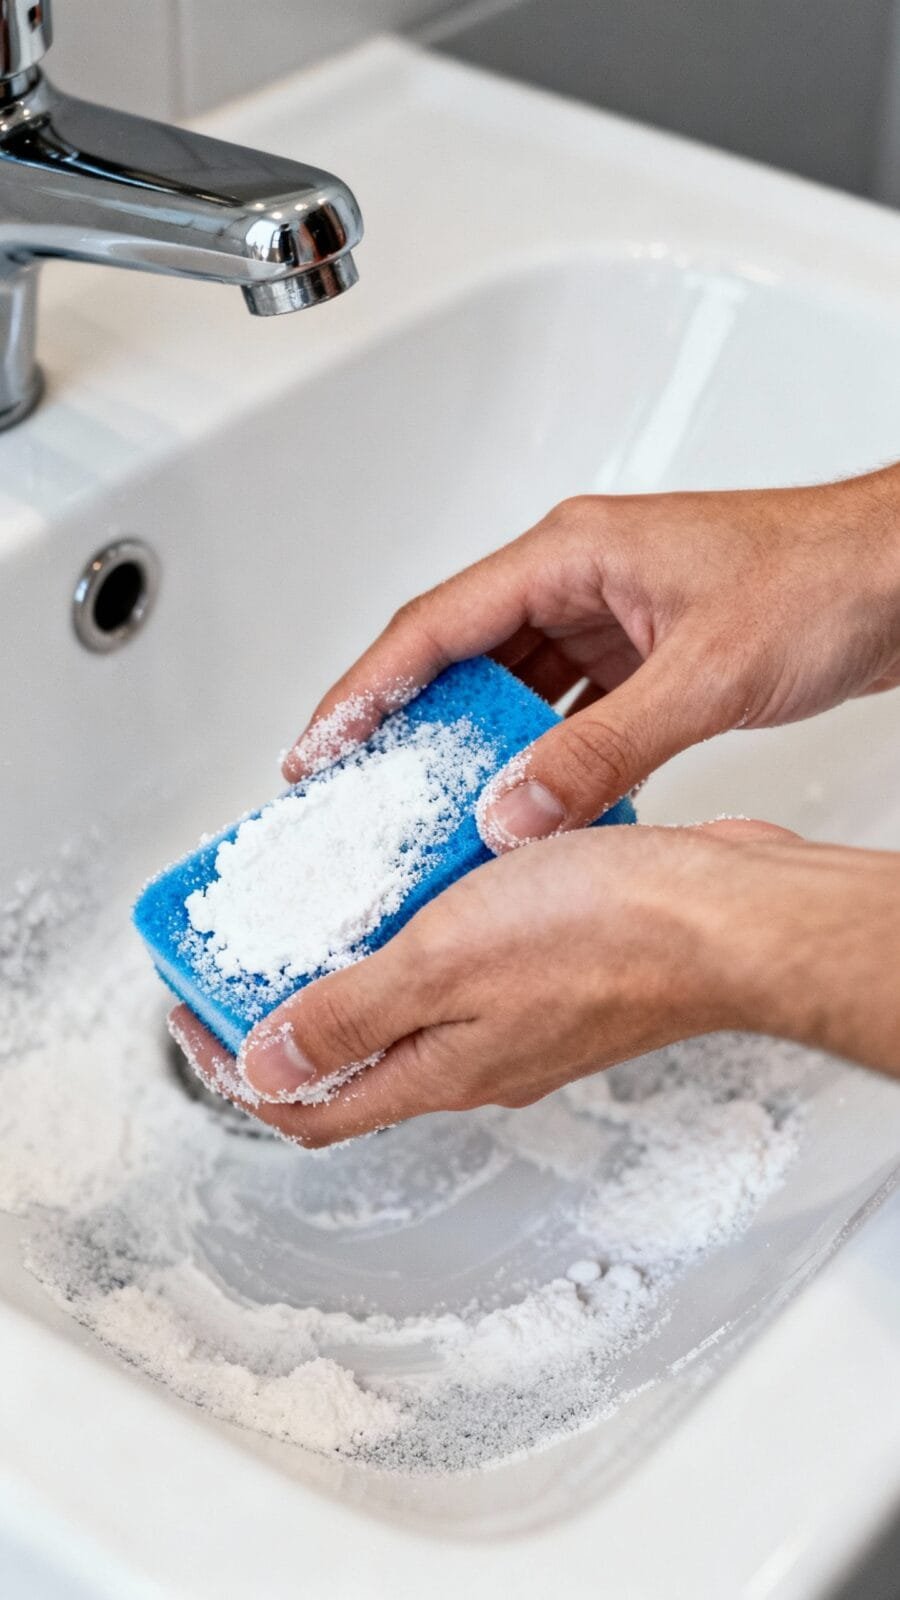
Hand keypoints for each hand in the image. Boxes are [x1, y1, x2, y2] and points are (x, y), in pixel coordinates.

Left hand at [170, 820, 820, 1146]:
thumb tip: (264, 1066)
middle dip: (287, 1009)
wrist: (728, 914)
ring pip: (412, 1005)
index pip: (308, 1106)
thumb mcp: (444, 963)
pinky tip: (431, 868)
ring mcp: (521, 1018)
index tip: (194, 1012)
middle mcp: (477, 1057)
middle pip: (353, 1056)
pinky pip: (466, 960)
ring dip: (359, 960)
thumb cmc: (611, 935)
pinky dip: (427, 924)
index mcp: (438, 1068)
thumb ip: (350, 1015)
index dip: (234, 1068)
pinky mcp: (559, 973)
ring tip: (331, 892)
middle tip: (251, 944)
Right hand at [283, 470, 899, 849]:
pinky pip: (567, 714)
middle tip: (354, 793)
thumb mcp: (705, 674)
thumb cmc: (828, 578)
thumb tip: (512, 811)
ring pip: (512, 690)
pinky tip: (527, 805)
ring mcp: (614, 621)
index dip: (365, 690)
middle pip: (460, 658)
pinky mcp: (647, 658)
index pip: (435, 625)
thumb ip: (604, 751)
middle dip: (405, 726)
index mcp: (571, 553)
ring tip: (427, 810)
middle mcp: (580, 581)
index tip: (317, 747)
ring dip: (474, 749)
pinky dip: (542, 760)